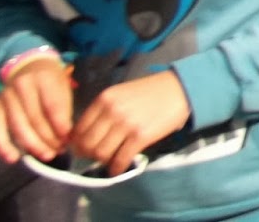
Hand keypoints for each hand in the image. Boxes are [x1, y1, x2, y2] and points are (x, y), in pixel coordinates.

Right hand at [0, 58, 72, 162]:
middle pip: (35, 119)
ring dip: (33, 146)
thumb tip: (65, 137)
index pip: (53, 107)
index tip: (69, 140)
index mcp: (43, 78)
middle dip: (49, 139)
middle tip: (60, 150)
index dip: (61, 127)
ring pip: (19, 127)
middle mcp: (22, 86)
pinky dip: (3, 147)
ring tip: (47, 155)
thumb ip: (64, 109)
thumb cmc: (51, 80)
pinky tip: (14, 158)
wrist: (29, 66)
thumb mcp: (63, 87)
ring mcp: (6, 97)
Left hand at [71, 71, 190, 175]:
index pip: (79, 129)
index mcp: (104, 99)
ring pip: (101, 153)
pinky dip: (116, 168)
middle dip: (89, 154)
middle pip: (87, 144)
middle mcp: (111, 111)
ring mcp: (126, 124)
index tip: (84, 149)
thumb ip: (103, 110)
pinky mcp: (141, 136)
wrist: (180, 88)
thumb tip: (86, 136)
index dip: (78, 143)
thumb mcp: (121, 94)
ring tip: (110, 160)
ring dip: (103, 161)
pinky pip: (120, 159)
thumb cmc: (150, 92)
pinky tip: (118, 169)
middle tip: (97, 156)